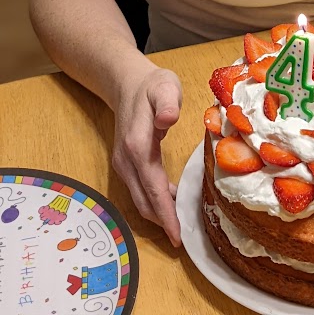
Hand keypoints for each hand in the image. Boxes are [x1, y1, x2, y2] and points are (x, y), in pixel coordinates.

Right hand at [112, 64, 182, 245]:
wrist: (126, 82)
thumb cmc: (151, 85)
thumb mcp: (164, 86)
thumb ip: (168, 102)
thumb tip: (168, 119)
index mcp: (137, 145)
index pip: (152, 187)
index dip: (165, 212)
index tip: (177, 234)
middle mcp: (126, 160)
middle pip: (143, 200)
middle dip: (162, 221)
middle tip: (184, 237)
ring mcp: (123, 163)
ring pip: (139, 198)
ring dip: (158, 213)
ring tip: (181, 223)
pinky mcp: (126, 163)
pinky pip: (140, 189)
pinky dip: (154, 200)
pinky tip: (172, 199)